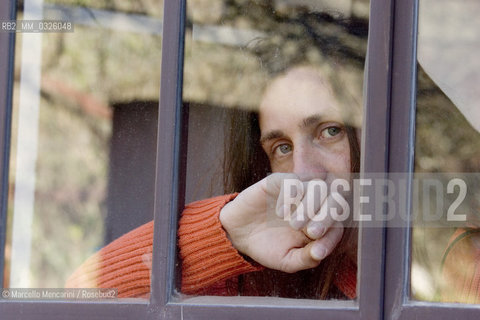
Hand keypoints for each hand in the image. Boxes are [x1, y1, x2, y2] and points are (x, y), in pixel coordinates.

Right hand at [219, 173, 344, 272]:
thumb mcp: (287, 260)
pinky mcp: (280, 181)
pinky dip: (291, 196)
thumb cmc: (266, 246)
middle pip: (335, 200)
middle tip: (311, 232)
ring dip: (310, 206)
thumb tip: (319, 253)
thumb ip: (305, 259)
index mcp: (318, 223)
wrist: (237, 234)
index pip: (337, 224)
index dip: (331, 238)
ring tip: (294, 223)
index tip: (316, 251)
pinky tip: (280, 212)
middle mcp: (312, 204)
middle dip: (327, 217)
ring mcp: (297, 191)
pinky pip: (294, 181)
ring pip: (318, 187)